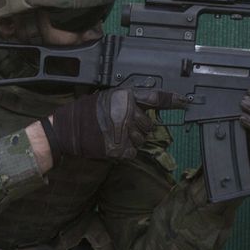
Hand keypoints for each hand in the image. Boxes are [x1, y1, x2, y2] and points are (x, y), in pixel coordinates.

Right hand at [40, 85, 168, 162]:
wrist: (65, 130)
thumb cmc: (83, 113)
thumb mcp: (106, 98)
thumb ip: (126, 101)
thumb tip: (146, 108)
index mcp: (125, 97)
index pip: (155, 98)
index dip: (172, 100)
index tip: (185, 102)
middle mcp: (127, 113)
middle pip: (149, 126)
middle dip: (139, 129)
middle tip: (122, 128)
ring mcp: (123, 132)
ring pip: (142, 141)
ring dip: (131, 141)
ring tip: (113, 136)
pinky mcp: (119, 149)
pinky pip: (132, 153)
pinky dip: (124, 152)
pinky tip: (112, 145)